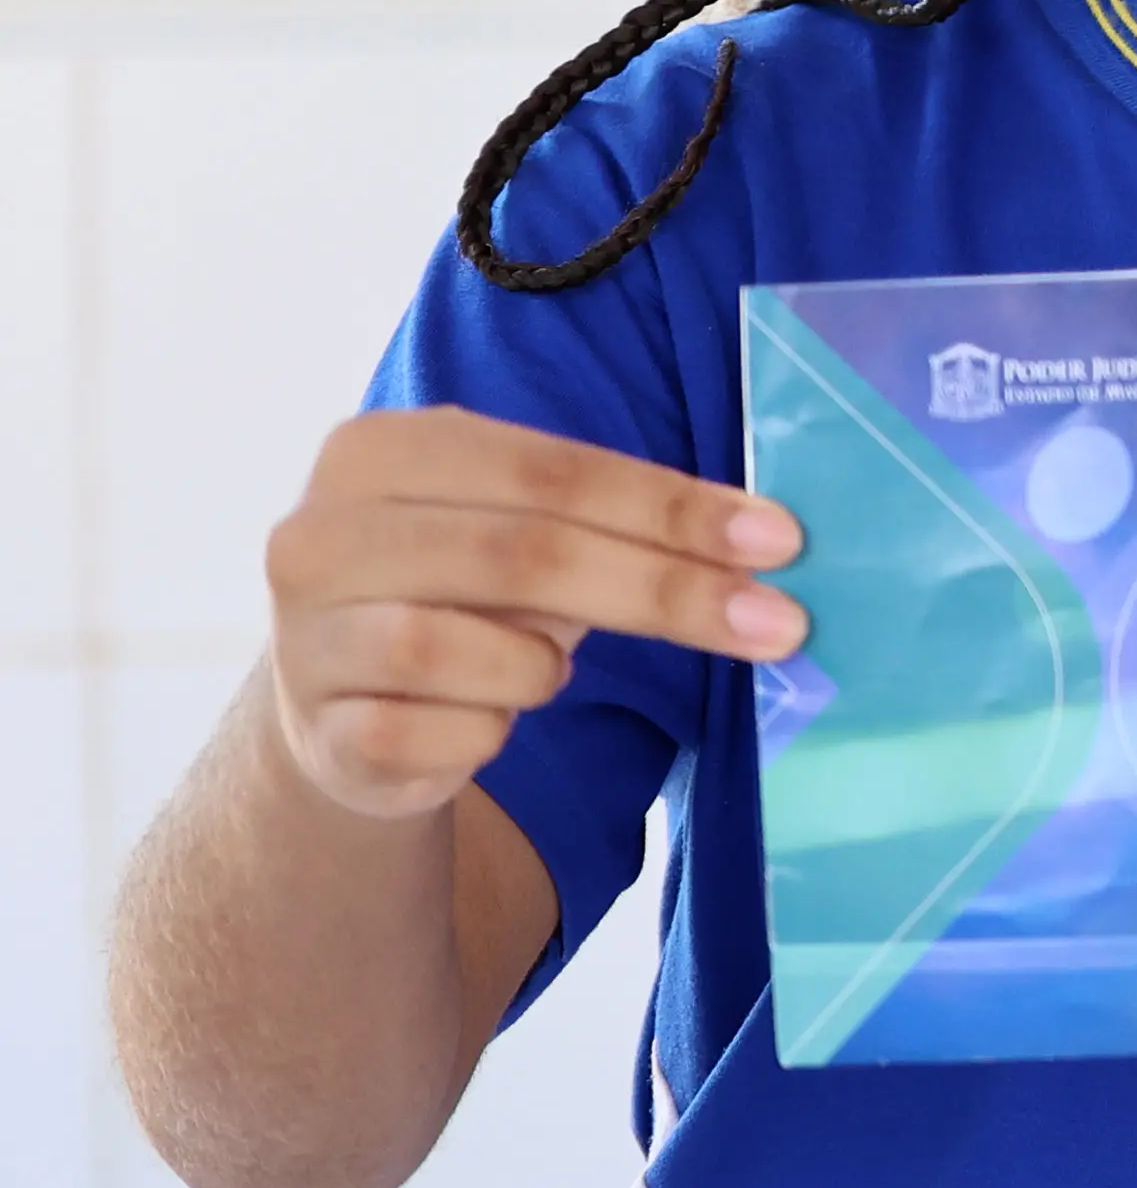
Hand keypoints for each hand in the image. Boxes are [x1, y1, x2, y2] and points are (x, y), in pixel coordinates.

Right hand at [260, 407, 805, 822]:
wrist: (343, 707)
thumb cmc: (462, 595)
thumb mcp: (524, 531)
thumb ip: (618, 522)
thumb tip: (764, 543)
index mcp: (378, 451)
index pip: (553, 471)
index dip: (672, 507)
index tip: (781, 540)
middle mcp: (318, 535)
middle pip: (527, 555)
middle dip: (667, 589)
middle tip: (777, 622)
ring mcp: (303, 638)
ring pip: (475, 652)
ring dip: (544, 668)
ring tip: (546, 668)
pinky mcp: (317, 733)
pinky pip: (444, 736)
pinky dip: (489, 731)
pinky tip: (480, 719)